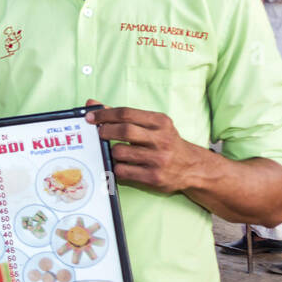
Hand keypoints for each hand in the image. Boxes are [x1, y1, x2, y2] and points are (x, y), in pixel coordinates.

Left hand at [85, 99, 203, 194]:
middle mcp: (162, 139)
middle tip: (98, 133)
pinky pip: (122, 171)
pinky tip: (122, 165)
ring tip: (117, 152)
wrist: (192, 167)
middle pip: (124, 131)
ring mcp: (159, 159)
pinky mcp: (154, 177)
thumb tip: (91, 105)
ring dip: (111, 152)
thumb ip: (122, 115)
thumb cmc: (164, 142)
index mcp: (161, 122)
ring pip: (120, 152)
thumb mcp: (151, 124)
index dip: (104, 115)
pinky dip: (116, 167)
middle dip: (105, 131)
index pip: (126, 114)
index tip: (90, 118)